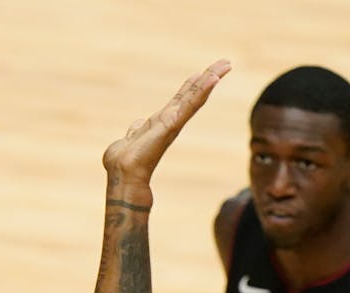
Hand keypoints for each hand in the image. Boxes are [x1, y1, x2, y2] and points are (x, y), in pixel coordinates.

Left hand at [102, 59, 230, 192]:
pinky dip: (201, 91)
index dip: (192, 85)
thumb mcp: (130, 138)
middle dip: (209, 77)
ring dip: (210, 80)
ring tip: (224, 65)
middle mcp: (170, 120)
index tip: (203, 72)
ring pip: (195, 97)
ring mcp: (173, 122)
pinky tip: (212, 79)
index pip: (181, 99)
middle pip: (192, 94)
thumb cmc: (123, 160)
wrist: (123, 173)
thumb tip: (136, 125)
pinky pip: (190, 105)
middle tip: (226, 62)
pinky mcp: (172, 124)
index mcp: (161, 121)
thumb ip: (136, 130)